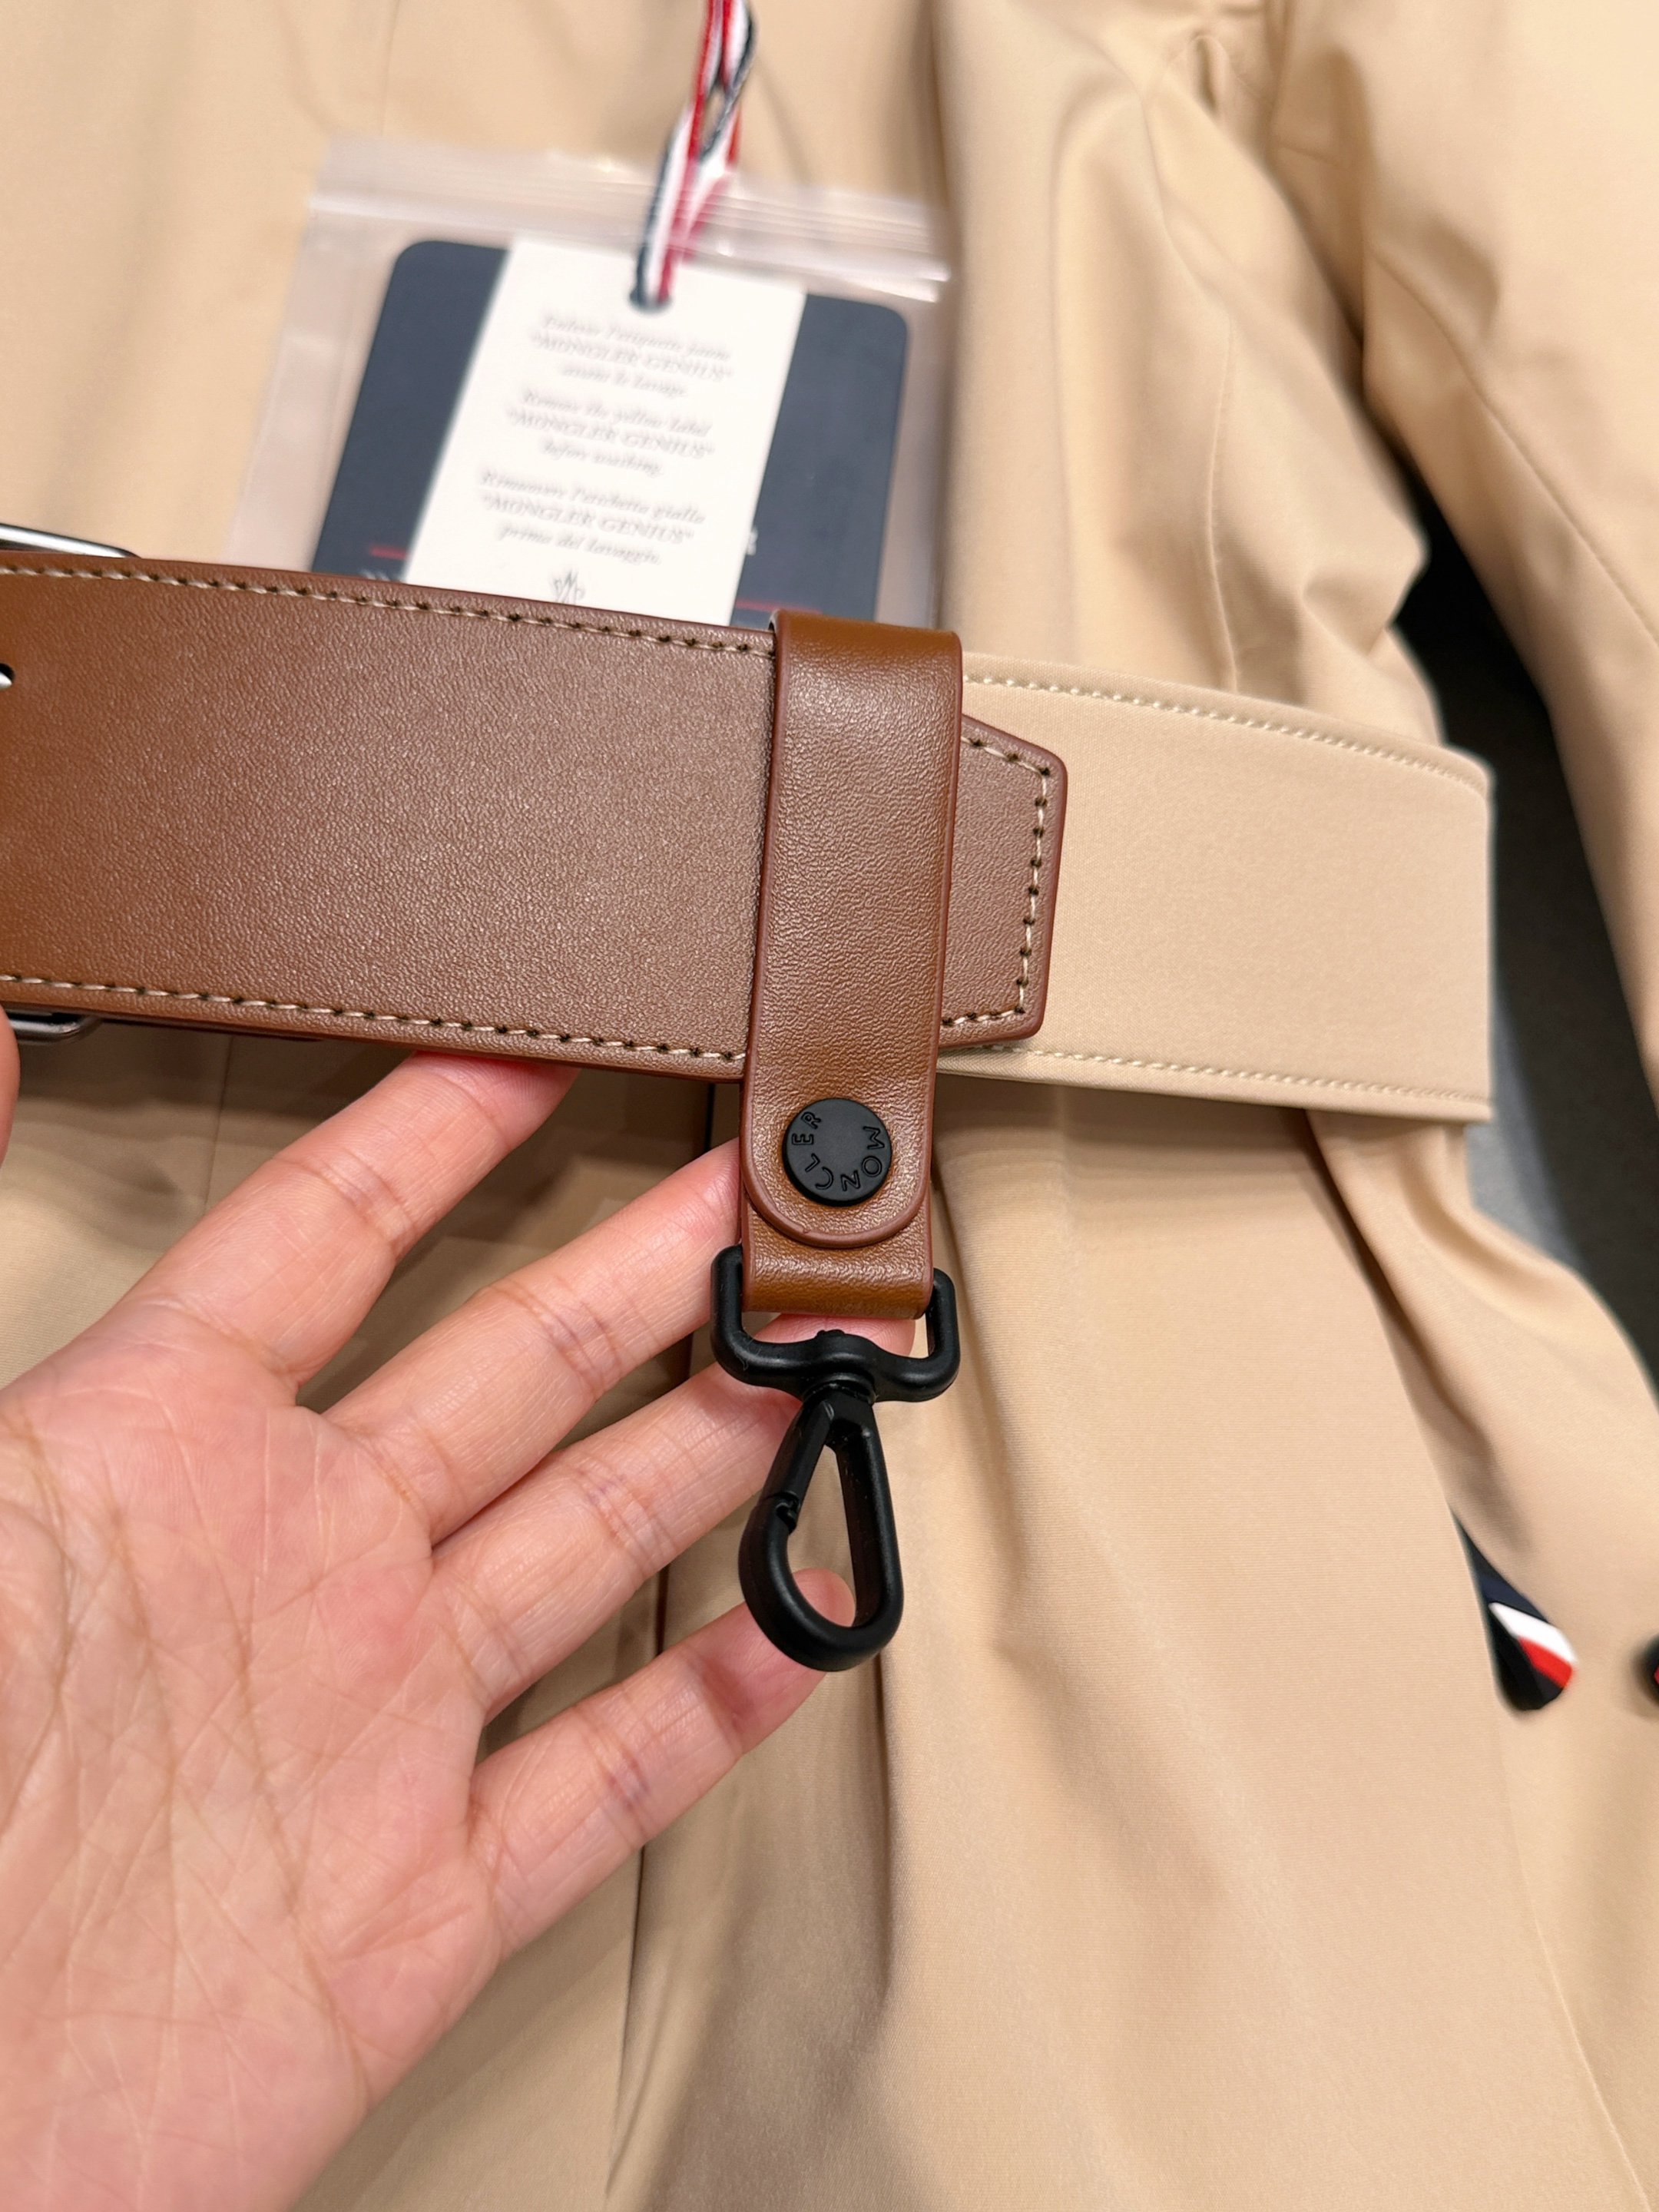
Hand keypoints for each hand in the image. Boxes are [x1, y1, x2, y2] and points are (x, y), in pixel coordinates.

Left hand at [0, 1046, 895, 2211]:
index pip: (322, 1242)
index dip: (435, 1131)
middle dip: (646, 1264)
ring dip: (709, 1444)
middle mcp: (284, 1571)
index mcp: (146, 1459)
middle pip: (511, 1367)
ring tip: (816, 1354)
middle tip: (758, 1189)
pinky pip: (600, 1781)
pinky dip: (712, 1710)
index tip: (540, 1045)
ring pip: (584, 1542)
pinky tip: (799, 1628)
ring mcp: (363, 1731)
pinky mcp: (413, 1907)